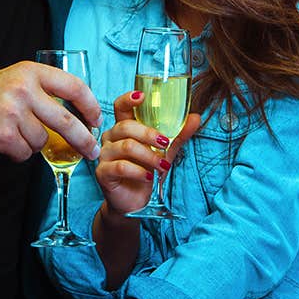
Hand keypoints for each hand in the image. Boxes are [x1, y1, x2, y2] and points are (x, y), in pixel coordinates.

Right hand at [0, 61, 100, 161]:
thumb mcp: (15, 81)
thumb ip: (42, 90)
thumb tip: (78, 112)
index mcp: (30, 72)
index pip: (74, 86)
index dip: (90, 105)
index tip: (96, 120)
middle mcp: (24, 89)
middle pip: (67, 121)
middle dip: (84, 140)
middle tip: (92, 151)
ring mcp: (14, 113)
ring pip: (44, 140)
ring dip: (34, 143)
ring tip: (15, 133)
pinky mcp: (4, 135)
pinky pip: (26, 152)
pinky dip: (19, 153)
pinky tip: (4, 142)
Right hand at [96, 90, 200, 216]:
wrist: (135, 201)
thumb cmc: (146, 170)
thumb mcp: (165, 151)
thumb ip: (178, 134)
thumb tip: (196, 117)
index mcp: (123, 128)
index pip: (121, 107)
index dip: (129, 99)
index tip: (142, 96)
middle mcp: (111, 138)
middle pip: (126, 126)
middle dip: (149, 134)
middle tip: (166, 143)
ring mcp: (105, 155)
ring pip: (126, 146)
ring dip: (149, 156)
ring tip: (163, 165)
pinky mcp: (102, 173)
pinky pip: (120, 167)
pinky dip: (138, 171)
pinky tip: (149, 177)